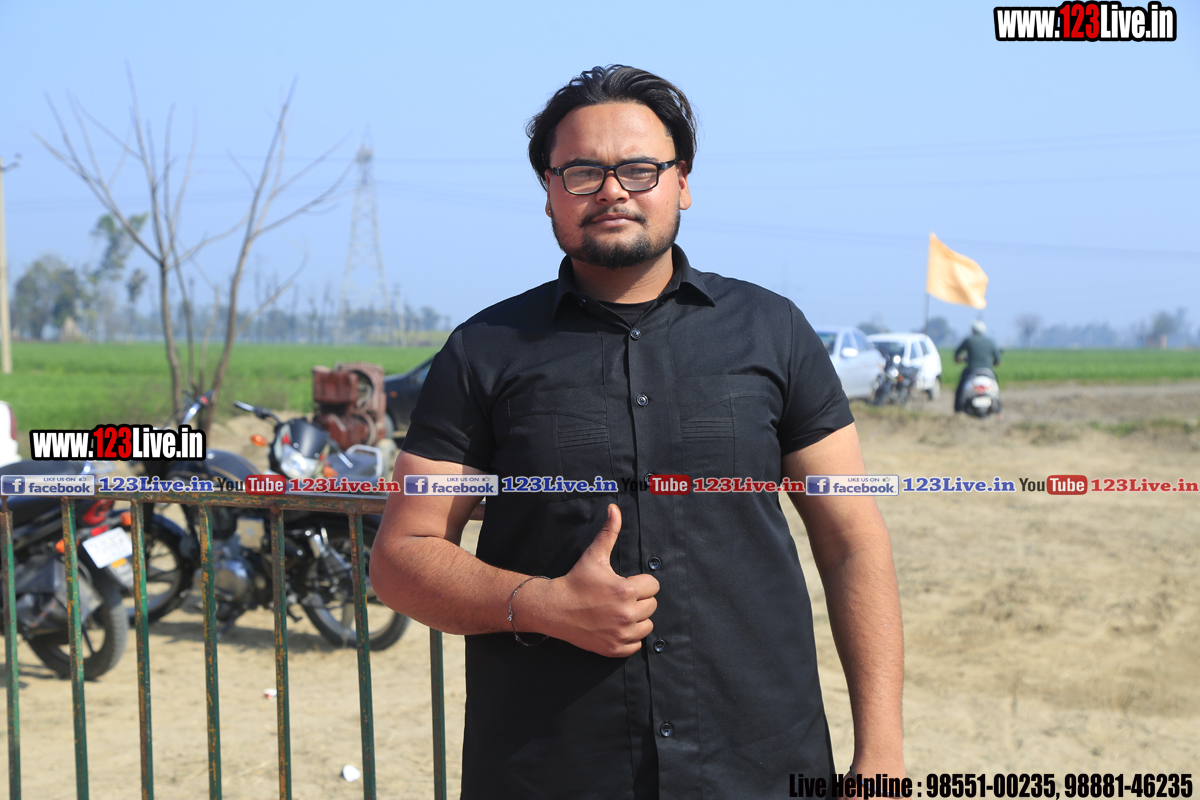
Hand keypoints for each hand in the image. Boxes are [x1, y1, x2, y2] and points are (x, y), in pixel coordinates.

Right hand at [532, 504, 659, 656]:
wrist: (555, 609)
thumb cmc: (576, 581)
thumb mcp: (594, 555)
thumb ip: (609, 532)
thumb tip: (614, 509)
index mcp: (626, 590)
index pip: (654, 586)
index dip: (641, 582)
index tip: (626, 583)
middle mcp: (626, 614)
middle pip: (652, 605)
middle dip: (639, 600)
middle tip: (619, 597)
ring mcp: (621, 634)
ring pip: (647, 626)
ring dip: (637, 619)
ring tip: (619, 611)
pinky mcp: (614, 649)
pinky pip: (636, 644)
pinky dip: (629, 637)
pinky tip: (616, 626)